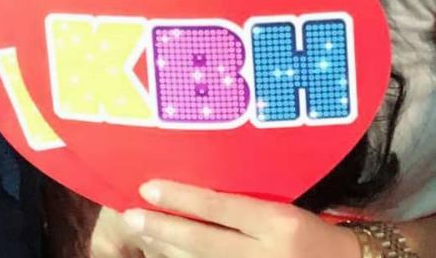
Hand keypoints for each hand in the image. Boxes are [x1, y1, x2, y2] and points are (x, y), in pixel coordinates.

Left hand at [92, 180, 361, 257]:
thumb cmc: (309, 232)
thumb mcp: (280, 209)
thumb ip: (241, 203)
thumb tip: (191, 193)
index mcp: (278, 222)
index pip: (220, 207)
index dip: (181, 198)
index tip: (147, 188)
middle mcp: (268, 254)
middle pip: (204, 242)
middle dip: (163, 229)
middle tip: (130, 216)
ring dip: (167, 252)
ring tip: (140, 235)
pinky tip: (164, 256)